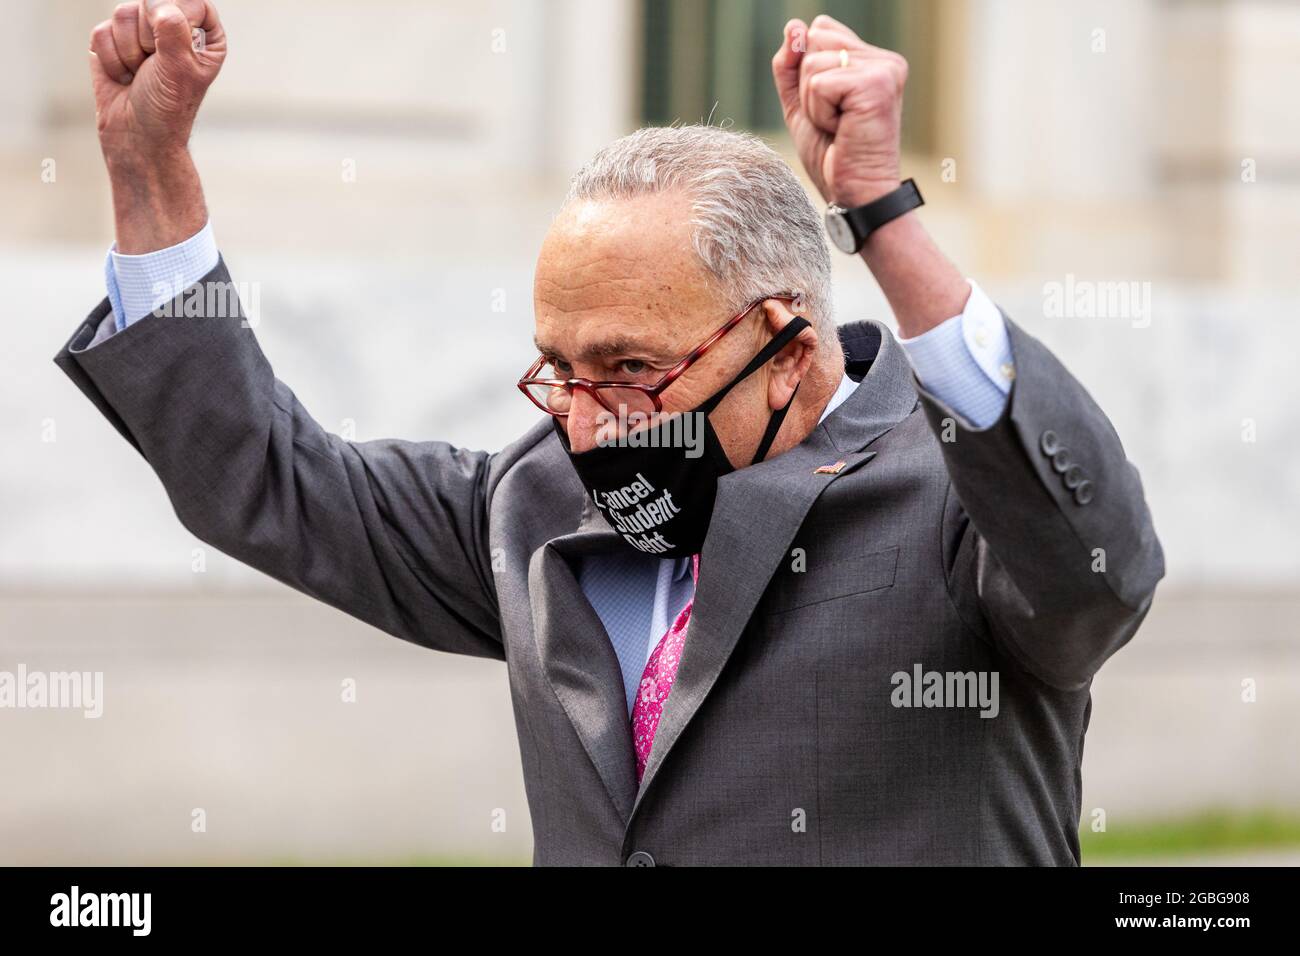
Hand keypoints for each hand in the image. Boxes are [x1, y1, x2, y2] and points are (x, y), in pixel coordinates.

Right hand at [89, 0, 226, 164]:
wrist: (136, 134)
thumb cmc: (167, 107)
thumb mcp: (180, 69)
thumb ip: (173, 31)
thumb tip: (158, 4)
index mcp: (203, 35)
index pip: (193, 1)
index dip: (176, 17)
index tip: (173, 47)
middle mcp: (173, 27)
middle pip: (152, 0)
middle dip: (148, 39)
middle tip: (154, 66)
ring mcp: (140, 31)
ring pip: (123, 13)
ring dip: (129, 52)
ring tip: (139, 73)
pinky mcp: (111, 40)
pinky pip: (101, 31)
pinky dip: (110, 59)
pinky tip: (122, 76)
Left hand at [772, 14, 906, 207]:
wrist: (854, 194)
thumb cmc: (832, 156)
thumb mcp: (801, 105)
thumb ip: (792, 66)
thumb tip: (794, 27)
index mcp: (871, 59)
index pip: (819, 30)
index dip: (807, 73)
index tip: (830, 108)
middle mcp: (883, 59)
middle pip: (814, 40)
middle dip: (808, 87)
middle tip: (834, 121)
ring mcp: (884, 69)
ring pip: (812, 62)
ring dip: (813, 104)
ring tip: (838, 127)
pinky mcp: (877, 84)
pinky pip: (819, 84)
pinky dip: (819, 113)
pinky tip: (842, 130)